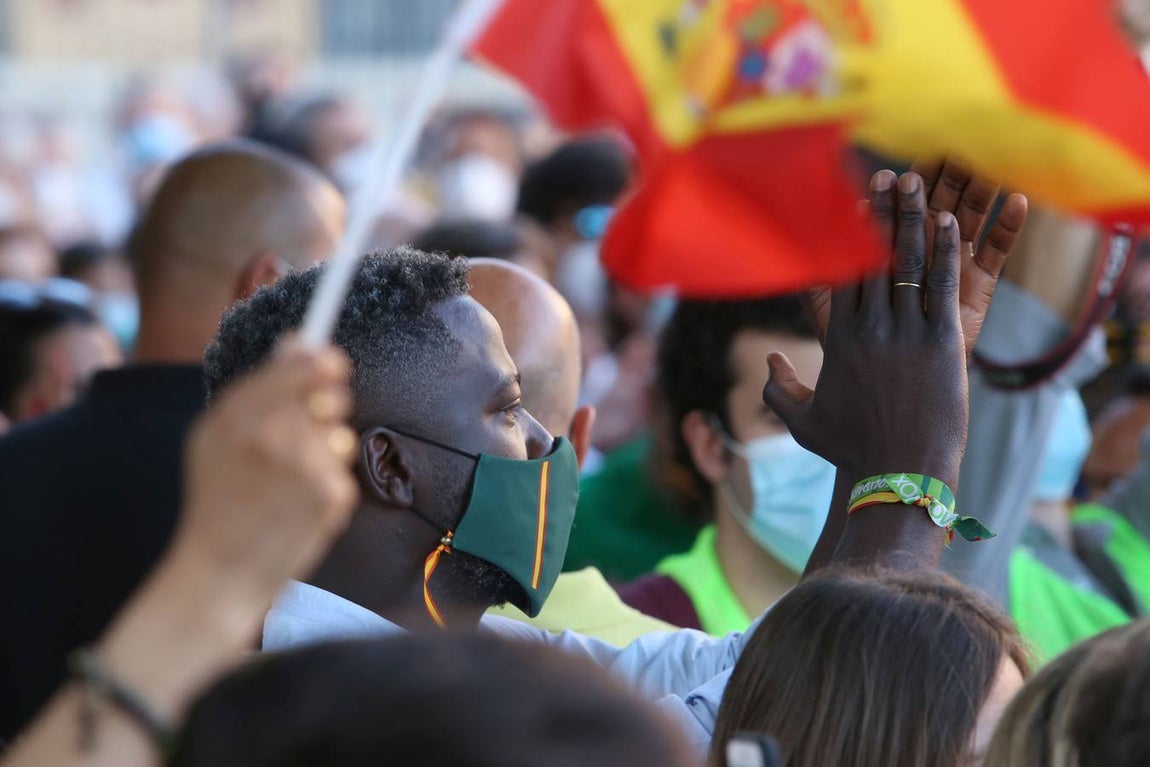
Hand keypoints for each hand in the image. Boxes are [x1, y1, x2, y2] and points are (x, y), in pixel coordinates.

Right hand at [172, 337, 358, 597]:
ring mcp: (302, 466)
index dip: (321, 361)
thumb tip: (299, 340)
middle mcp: (270, 435)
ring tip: (291, 482)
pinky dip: (329, 488)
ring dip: (327, 452)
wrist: (218, 573)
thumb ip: (258, 389)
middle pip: (329, 395)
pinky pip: (342, 474)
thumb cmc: (217, 501)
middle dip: (330, 402)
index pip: (298, 367)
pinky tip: (298, 509)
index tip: (331, 363)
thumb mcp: (215, 438)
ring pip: (339, 436)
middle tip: (319, 419)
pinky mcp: (328, 496)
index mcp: (235, 415)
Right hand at [766, 172, 967, 488]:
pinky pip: (942, 285)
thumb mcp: (803, 422)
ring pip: (907, 263)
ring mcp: (907, 333)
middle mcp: (870, 328)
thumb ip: (778, 390)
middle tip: (885, 175)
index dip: (845, 236)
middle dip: (878, 212)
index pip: (841, 275)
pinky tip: (949, 222)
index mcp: (838, 340)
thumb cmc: (851, 450)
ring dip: (911, 219)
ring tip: (915, 184)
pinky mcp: (942, 343)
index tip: (847, 206)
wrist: (898, 472)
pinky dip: (944, 251)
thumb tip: (770, 363)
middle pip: (872, 257)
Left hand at [804, 159, 1027, 356]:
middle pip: (931, 206)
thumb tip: (795, 249)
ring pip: (969, 217)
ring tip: (984, 154)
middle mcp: (923, 256)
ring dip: (977, 185)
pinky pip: (998, 251)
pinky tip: (1019, 198)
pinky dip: (1009, 225)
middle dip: (935, 179)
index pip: (889, 218)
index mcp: (889, 255)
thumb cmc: (858, 356)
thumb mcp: (831, 317)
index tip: (886, 175)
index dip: (889, 198)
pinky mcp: (981, 284)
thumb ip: (815, 283)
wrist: (897, 393)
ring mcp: (955, 266)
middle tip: (942, 145)